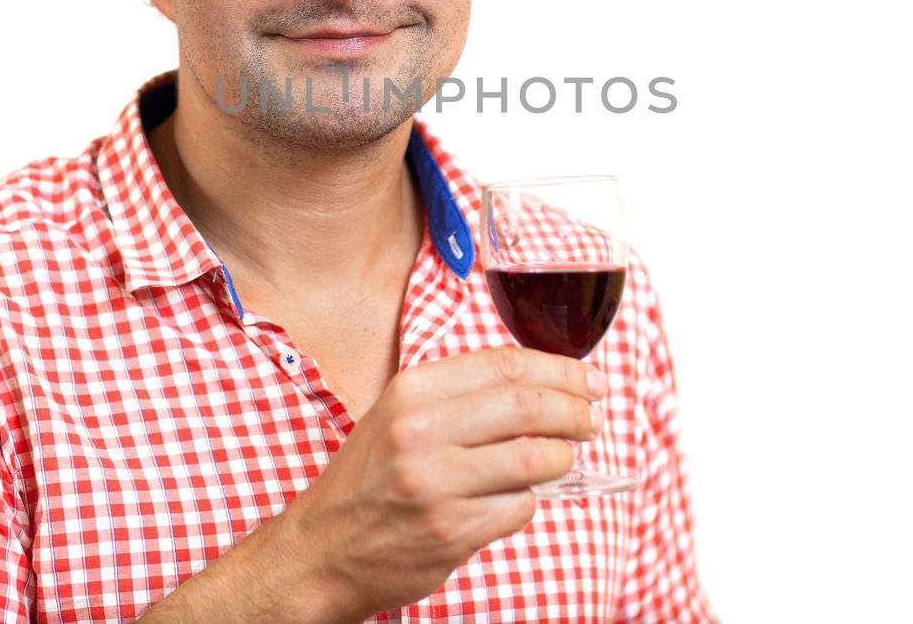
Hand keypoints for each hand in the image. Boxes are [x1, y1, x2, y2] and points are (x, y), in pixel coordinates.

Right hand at [277, 346, 605, 620]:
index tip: (588, 380)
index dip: (560, 370)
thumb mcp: (399, 415)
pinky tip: (511, 501)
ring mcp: (437, 483)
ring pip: (535, 461)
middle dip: (575, 412)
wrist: (322, 548)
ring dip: (561, 460)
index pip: (507, 364)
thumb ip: (460, 395)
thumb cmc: (370, 479)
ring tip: (560, 460)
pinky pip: (519, 509)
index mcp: (412, 390)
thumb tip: (543, 382)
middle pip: (529, 406)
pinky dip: (527, 504)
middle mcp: (421, 430)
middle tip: (590, 420)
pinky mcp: (451, 530)